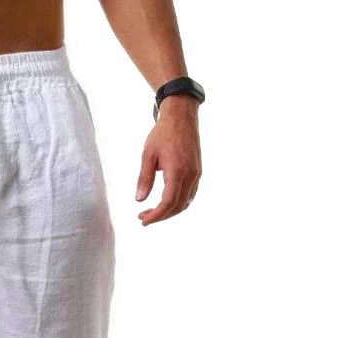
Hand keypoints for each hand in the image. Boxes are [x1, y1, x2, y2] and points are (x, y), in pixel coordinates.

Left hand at [135, 96, 201, 225]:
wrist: (181, 117)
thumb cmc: (162, 134)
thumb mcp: (148, 156)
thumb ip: (144, 179)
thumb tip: (139, 200)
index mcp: (177, 172)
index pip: (167, 203)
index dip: (155, 216)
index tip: (142, 220)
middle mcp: (190, 175)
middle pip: (177, 207)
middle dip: (160, 216)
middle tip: (143, 217)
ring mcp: (196, 174)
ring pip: (185, 202)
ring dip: (170, 211)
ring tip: (152, 211)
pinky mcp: (197, 172)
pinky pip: (190, 194)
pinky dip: (178, 203)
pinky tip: (165, 202)